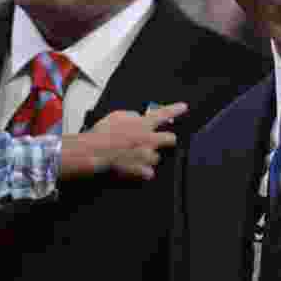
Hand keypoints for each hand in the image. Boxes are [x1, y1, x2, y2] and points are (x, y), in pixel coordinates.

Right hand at [59, 102, 187, 180]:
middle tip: (161, 140)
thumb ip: (132, 115)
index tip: (184, 107)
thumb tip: (138, 117)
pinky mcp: (141, 170)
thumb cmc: (103, 133)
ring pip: (157, 157)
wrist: (96, 152)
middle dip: (168, 139)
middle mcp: (149, 139)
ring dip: (150, 156)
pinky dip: (144, 171)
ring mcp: (147, 156)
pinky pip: (149, 173)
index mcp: (143, 123)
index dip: (176, 109)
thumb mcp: (117, 115)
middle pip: (170, 139)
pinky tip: (136, 169)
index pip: (164, 113)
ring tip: (136, 155)